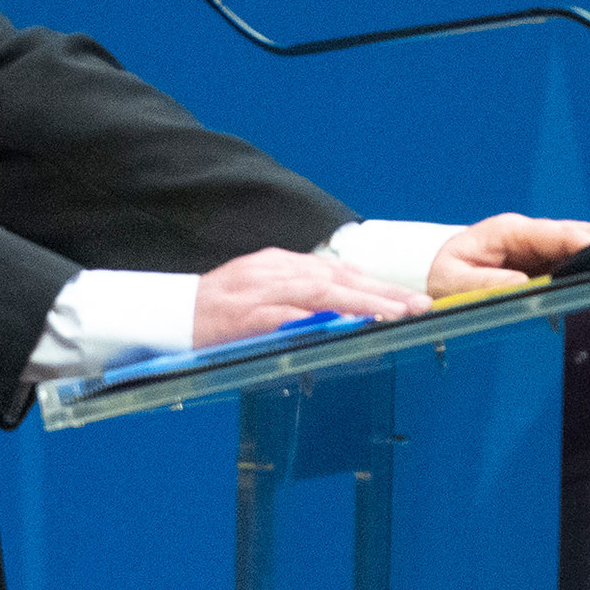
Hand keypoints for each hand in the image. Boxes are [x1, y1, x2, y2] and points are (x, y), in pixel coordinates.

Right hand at [191, 247, 428, 345]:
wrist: (172, 313)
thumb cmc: (219, 307)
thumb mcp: (262, 288)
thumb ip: (298, 293)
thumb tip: (340, 306)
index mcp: (282, 263)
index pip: (339, 271)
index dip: (375, 284)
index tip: (407, 298)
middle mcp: (277, 270)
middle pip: (340, 278)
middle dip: (382, 292)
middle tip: (418, 305)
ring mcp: (264, 291)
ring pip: (322, 293)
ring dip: (362, 303)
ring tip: (395, 315)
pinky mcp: (250, 315)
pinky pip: (292, 317)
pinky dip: (321, 320)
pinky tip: (345, 326)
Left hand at [428, 213, 589, 296]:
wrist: (436, 278)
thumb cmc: (443, 277)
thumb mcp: (454, 283)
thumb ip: (487, 284)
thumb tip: (524, 284)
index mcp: (507, 232)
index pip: (552, 232)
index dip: (581, 239)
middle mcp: (526, 236)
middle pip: (573, 236)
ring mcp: (536, 249)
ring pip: (575, 249)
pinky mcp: (541, 265)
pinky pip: (568, 265)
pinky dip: (584, 272)